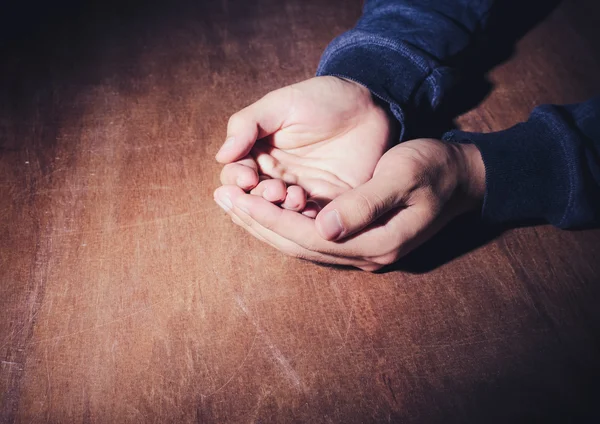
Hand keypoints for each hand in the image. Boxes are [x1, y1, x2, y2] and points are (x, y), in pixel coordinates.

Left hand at [214, 138, 484, 270]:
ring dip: (265, 225)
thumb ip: (365, 203)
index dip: (268, 218)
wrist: (461, 177)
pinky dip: (284, 224)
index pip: (308, 236)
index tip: (235, 197)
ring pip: (301, 245)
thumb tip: (323, 226)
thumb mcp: (403, 175)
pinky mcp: (360, 241)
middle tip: (221, 198)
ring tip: (233, 203)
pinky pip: (312, 238)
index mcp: (376, 241)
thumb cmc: (434, 169)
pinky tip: (263, 209)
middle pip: (298, 245)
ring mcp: (363, 251)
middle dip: (257, 223)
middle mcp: (366, 255)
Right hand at [215, 76, 395, 214]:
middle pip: (252, 205)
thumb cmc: (324, 99)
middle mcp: (275, 180)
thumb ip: (248, 124)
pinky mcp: (327, 207)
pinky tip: (312, 209)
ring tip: (295, 196)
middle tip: (276, 189)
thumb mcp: (283, 104)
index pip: (234, 180)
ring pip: (279, 219)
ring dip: (282, 214)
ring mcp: (301, 196)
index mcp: (258, 156)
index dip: (236, 183)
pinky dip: (307, 222)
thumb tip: (221, 156)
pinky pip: (310, 224)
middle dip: (260, 202)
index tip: (247, 178)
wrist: (371, 107)